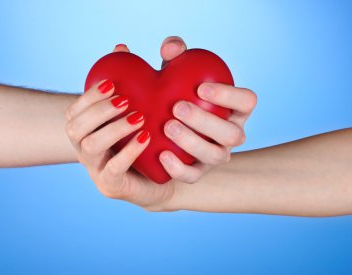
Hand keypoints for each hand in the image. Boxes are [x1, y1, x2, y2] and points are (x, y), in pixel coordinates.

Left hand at [158, 37, 256, 182]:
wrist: (160, 127)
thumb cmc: (174, 94)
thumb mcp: (174, 73)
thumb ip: (175, 56)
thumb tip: (172, 48)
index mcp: (233, 109)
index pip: (247, 102)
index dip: (230, 95)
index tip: (202, 87)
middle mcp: (230, 134)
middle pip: (233, 134)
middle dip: (207, 122)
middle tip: (178, 107)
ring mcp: (216, 155)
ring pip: (216, 155)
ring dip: (193, 142)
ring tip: (167, 127)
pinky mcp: (197, 171)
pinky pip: (194, 176)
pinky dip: (179, 168)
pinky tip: (162, 155)